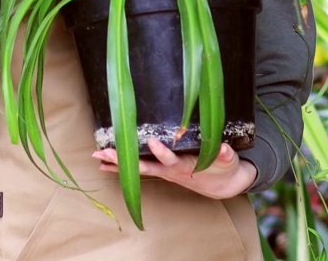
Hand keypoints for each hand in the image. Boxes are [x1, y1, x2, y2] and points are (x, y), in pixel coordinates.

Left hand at [92, 139, 256, 199]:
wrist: (221, 185)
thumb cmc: (223, 168)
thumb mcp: (228, 160)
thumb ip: (225, 155)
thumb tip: (224, 148)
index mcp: (186, 166)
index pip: (171, 160)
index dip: (162, 152)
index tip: (152, 141)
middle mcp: (170, 171)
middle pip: (145, 166)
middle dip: (125, 160)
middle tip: (106, 153)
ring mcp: (164, 172)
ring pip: (138, 168)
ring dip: (117, 164)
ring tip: (98, 157)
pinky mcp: (161, 170)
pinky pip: (138, 169)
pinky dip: (121, 167)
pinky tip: (105, 164)